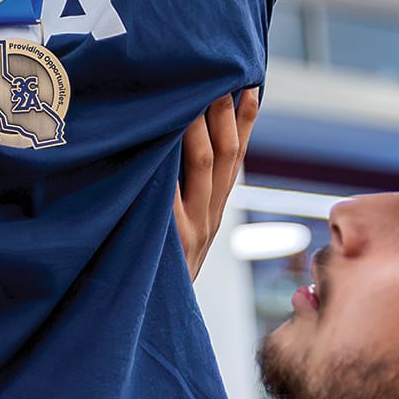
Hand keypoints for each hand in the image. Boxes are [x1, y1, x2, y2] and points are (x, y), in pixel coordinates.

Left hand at [174, 90, 258, 279]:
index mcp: (214, 213)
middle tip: (217, 73)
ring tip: (189, 94)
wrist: (147, 325)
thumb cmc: (155, 271)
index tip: (250, 83)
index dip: (246, 120)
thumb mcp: (179, 232)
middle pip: (224, 155)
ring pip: (201, 167)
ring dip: (197, 126)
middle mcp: (209, 219)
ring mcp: (191, 231)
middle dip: (223, 112)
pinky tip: (156, 140)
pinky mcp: (168, 242)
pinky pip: (169, 198)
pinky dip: (166, 168)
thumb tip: (170, 142)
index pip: (236, 157)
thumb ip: (180, 194)